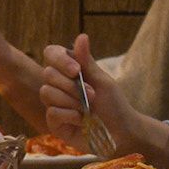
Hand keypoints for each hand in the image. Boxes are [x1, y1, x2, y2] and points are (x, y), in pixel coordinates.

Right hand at [41, 34, 168, 168]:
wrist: (121, 133)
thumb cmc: (114, 105)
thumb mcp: (101, 80)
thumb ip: (86, 60)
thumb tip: (81, 35)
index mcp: (69, 70)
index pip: (51, 54)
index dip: (60, 60)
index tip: (76, 69)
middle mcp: (59, 85)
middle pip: (47, 74)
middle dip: (71, 85)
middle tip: (92, 95)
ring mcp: (54, 104)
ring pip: (47, 93)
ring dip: (72, 101)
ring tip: (88, 109)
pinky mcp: (54, 122)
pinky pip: (52, 112)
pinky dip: (70, 115)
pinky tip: (82, 120)